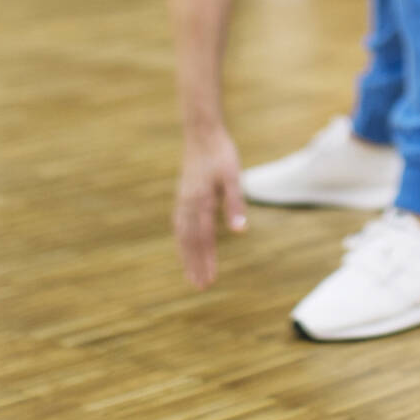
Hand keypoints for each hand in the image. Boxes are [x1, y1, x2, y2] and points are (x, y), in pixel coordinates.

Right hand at [172, 129, 247, 288]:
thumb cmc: (221, 154)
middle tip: (200, 286)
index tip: (210, 279)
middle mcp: (188, 204)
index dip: (206, 260)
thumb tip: (240, 231)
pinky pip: (179, 224)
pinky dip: (181, 241)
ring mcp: (182, 200)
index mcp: (200, 201)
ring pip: (182, 234)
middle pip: (190, 241)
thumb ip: (235, 204)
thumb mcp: (233, 177)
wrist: (202, 133)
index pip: (204, 238)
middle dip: (194, 264)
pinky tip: (184, 248)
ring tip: (189, 275)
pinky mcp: (182, 196)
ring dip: (186, 256)